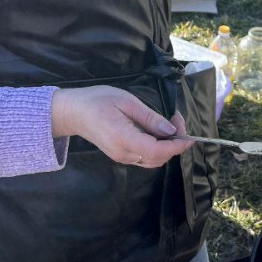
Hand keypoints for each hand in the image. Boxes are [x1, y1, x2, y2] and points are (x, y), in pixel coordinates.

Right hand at [51, 86, 192, 167]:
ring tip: (171, 124)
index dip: (176, 145)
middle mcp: (124, 154)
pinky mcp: (121, 155)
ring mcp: (122, 157)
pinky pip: (145, 158)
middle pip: (158, 158)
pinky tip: (159, 131)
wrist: (73, 112)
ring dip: (168, 147)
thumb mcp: (126, 102)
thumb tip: (171, 129)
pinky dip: (158, 148)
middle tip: (178, 119)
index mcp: (123, 139)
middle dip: (175, 143)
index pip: (157, 151)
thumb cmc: (97, 101)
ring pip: (153, 160)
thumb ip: (149, 117)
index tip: (188, 133)